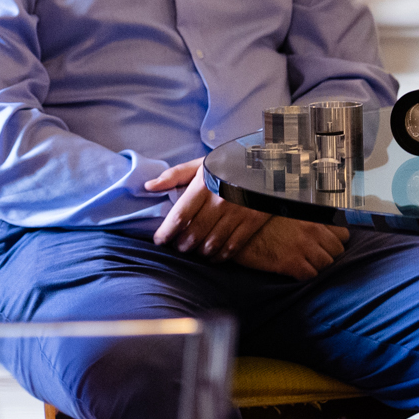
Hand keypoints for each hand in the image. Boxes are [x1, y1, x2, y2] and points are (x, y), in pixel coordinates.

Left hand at [146, 162, 348, 276]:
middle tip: (177, 248)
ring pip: (212, 243)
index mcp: (204, 184)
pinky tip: (212, 257)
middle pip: (194, 233)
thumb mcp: (201, 163)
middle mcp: (219, 201)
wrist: (270, 161)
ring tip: (193, 252)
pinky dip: (220, 256)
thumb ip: (174, 175)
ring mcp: (238, 213)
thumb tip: (149, 187)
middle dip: (182, 245)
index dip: (166, 232)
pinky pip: (233, 247)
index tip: (159, 240)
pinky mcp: (253, 222)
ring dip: (199, 252)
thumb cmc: (229, 162)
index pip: (180, 216)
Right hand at [227, 216, 348, 279]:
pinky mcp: (291, 262)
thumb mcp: (285, 211)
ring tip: (304, 265)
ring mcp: (303, 247)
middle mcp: (311, 230)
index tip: (326, 245)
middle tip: (314, 258)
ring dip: (317, 267)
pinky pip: (310, 275)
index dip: (335, 242)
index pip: (342, 234)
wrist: (236, 229)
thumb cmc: (259, 219)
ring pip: (326, 264)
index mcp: (311, 216)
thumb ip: (305, 218)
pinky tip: (294, 271)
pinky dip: (305, 275)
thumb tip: (318, 228)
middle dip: (328, 255)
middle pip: (337, 251)